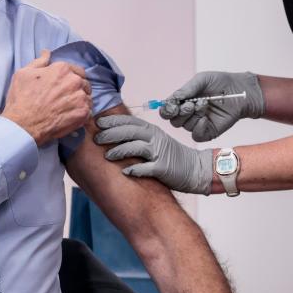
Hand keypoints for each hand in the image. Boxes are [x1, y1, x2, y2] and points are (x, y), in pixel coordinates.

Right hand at [2, 50, 91, 144]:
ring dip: (80, 102)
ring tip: (67, 109)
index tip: (64, 86)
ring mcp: (80, 98)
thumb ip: (39, 61)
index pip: (76, 70)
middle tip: (65, 98)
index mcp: (62, 69)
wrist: (23, 125)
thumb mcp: (24, 73)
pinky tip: (70, 117)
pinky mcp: (83, 114)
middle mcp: (74, 81)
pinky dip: (81, 114)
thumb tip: (47, 53)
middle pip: (84, 83)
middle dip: (76, 89)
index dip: (70, 78)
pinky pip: (88, 112)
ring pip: (87, 97)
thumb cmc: (21, 99)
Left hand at [94, 115, 213, 194]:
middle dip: (110, 134)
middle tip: (96, 139)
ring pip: (135, 147)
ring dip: (119, 151)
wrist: (196, 169)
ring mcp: (159, 153)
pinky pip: (146, 168)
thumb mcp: (156, 141)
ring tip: (107, 156)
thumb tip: (113, 137)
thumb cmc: (172, 156)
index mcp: (152, 130)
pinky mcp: (163, 168)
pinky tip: (125, 171)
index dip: (113, 121)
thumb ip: (139, 137)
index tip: (98, 123)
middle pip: (129, 132)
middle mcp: (155, 138)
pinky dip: (134, 169)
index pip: (129, 121)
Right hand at [160, 71, 264, 141]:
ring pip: (184, 127)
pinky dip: (198, 128)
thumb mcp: (202, 79)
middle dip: (180, 112)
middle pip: (173, 121)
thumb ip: (186, 89)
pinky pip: (196, 136)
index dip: (166, 109)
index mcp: (183, 101)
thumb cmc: (222, 83)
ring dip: (192, 115)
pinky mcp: (209, 131)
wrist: (241, 90)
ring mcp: (198, 123)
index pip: (167, 110)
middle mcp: (188, 113)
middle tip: (191, 104)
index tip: (173, 105)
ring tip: (204, 104)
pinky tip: (205, 119)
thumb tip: (173, 99)